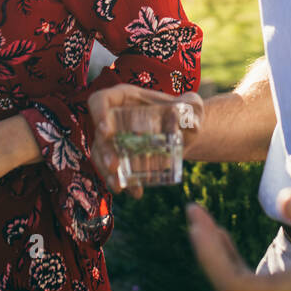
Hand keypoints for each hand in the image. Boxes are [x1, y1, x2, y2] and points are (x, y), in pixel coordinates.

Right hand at [89, 84, 204, 198]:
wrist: (185, 132)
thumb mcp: (191, 107)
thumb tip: (191, 123)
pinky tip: (136, 192)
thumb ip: (192, 108)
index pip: (100, 100)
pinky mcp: (121, 157)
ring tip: (118, 187)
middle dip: (103, 151)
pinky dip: (123, 183)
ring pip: (101, 155)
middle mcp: (114, 117)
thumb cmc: (184, 112)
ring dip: (106, 172)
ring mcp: (115, 138)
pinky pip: (114, 170)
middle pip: (98, 133)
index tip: (106, 131)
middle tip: (114, 166)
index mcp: (124, 98)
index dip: (98, 113)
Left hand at [186, 187, 290, 290]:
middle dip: (207, 251)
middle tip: (193, 213)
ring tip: (202, 221)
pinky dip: (231, 261)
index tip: (197, 218)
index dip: (210, 255)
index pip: (237, 286)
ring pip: (240, 288)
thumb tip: (284, 200)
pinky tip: (224, 238)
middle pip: (232, 288)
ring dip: (217, 256)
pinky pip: (251, 284)